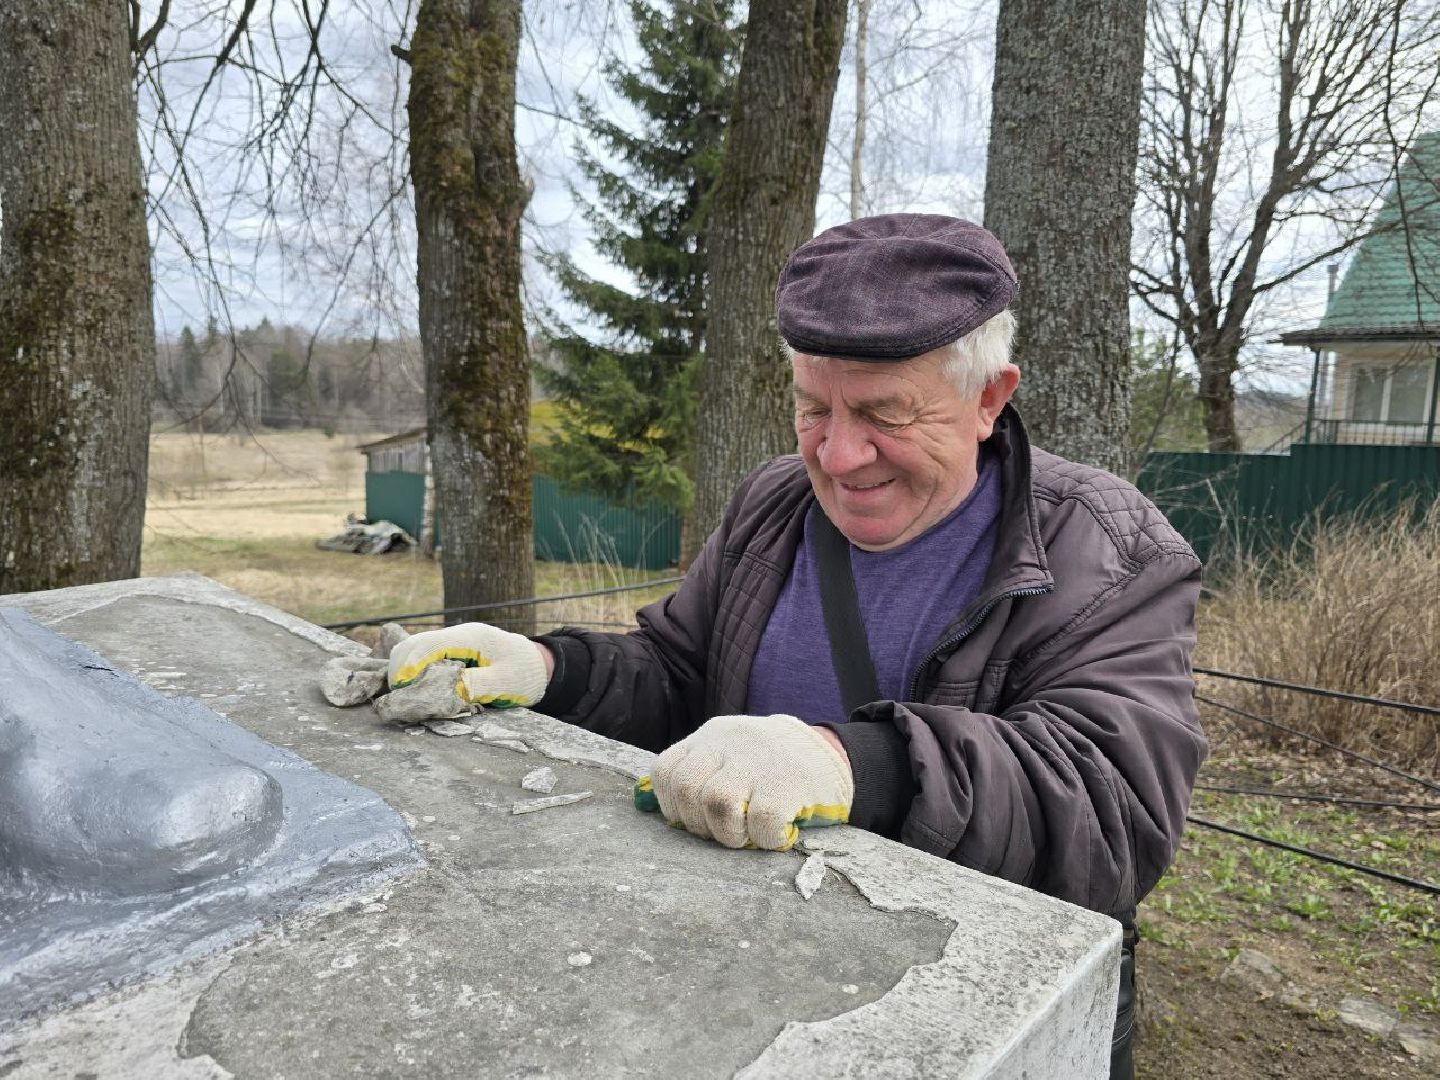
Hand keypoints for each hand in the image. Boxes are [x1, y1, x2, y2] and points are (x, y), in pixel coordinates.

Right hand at [386, 622, 548, 707]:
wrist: (542, 667)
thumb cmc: (526, 674)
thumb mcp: (506, 683)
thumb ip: (478, 685)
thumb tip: (450, 690)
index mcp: (471, 637)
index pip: (429, 644)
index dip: (410, 664)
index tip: (401, 687)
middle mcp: (459, 636)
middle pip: (415, 644)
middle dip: (401, 668)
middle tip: (399, 697)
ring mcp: (455, 643)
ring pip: (416, 650)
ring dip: (405, 670)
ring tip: (406, 696)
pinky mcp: (454, 653)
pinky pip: (425, 658)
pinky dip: (415, 671)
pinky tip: (417, 690)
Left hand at [633, 714, 852, 849]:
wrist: (836, 757)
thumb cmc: (774, 768)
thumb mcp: (734, 757)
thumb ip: (702, 775)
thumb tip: (663, 814)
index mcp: (712, 736)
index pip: (666, 769)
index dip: (672, 804)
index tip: (694, 819)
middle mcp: (731, 741)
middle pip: (686, 788)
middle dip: (699, 823)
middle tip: (724, 832)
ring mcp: (760, 760)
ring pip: (717, 804)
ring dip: (728, 834)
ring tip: (747, 836)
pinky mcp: (789, 782)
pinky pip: (761, 821)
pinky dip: (765, 839)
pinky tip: (777, 835)